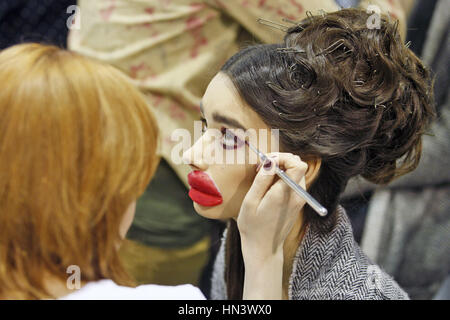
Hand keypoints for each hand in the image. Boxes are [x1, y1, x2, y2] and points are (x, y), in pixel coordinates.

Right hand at [237, 152, 307, 298]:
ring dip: (281, 168)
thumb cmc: (253, 227)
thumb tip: (270, 161)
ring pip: (296, 172)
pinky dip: (283, 177)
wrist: (263, 249)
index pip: (297, 164)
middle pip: (298, 165)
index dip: (282, 157)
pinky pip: (294, 181)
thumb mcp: (251, 202)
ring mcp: (299, 199)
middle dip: (280, 160)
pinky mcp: (297, 202)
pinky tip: (268, 185)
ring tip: (262, 176)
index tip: (266, 161)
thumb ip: (262, 180)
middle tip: (261, 167)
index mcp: (285, 194)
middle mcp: (297, 195)